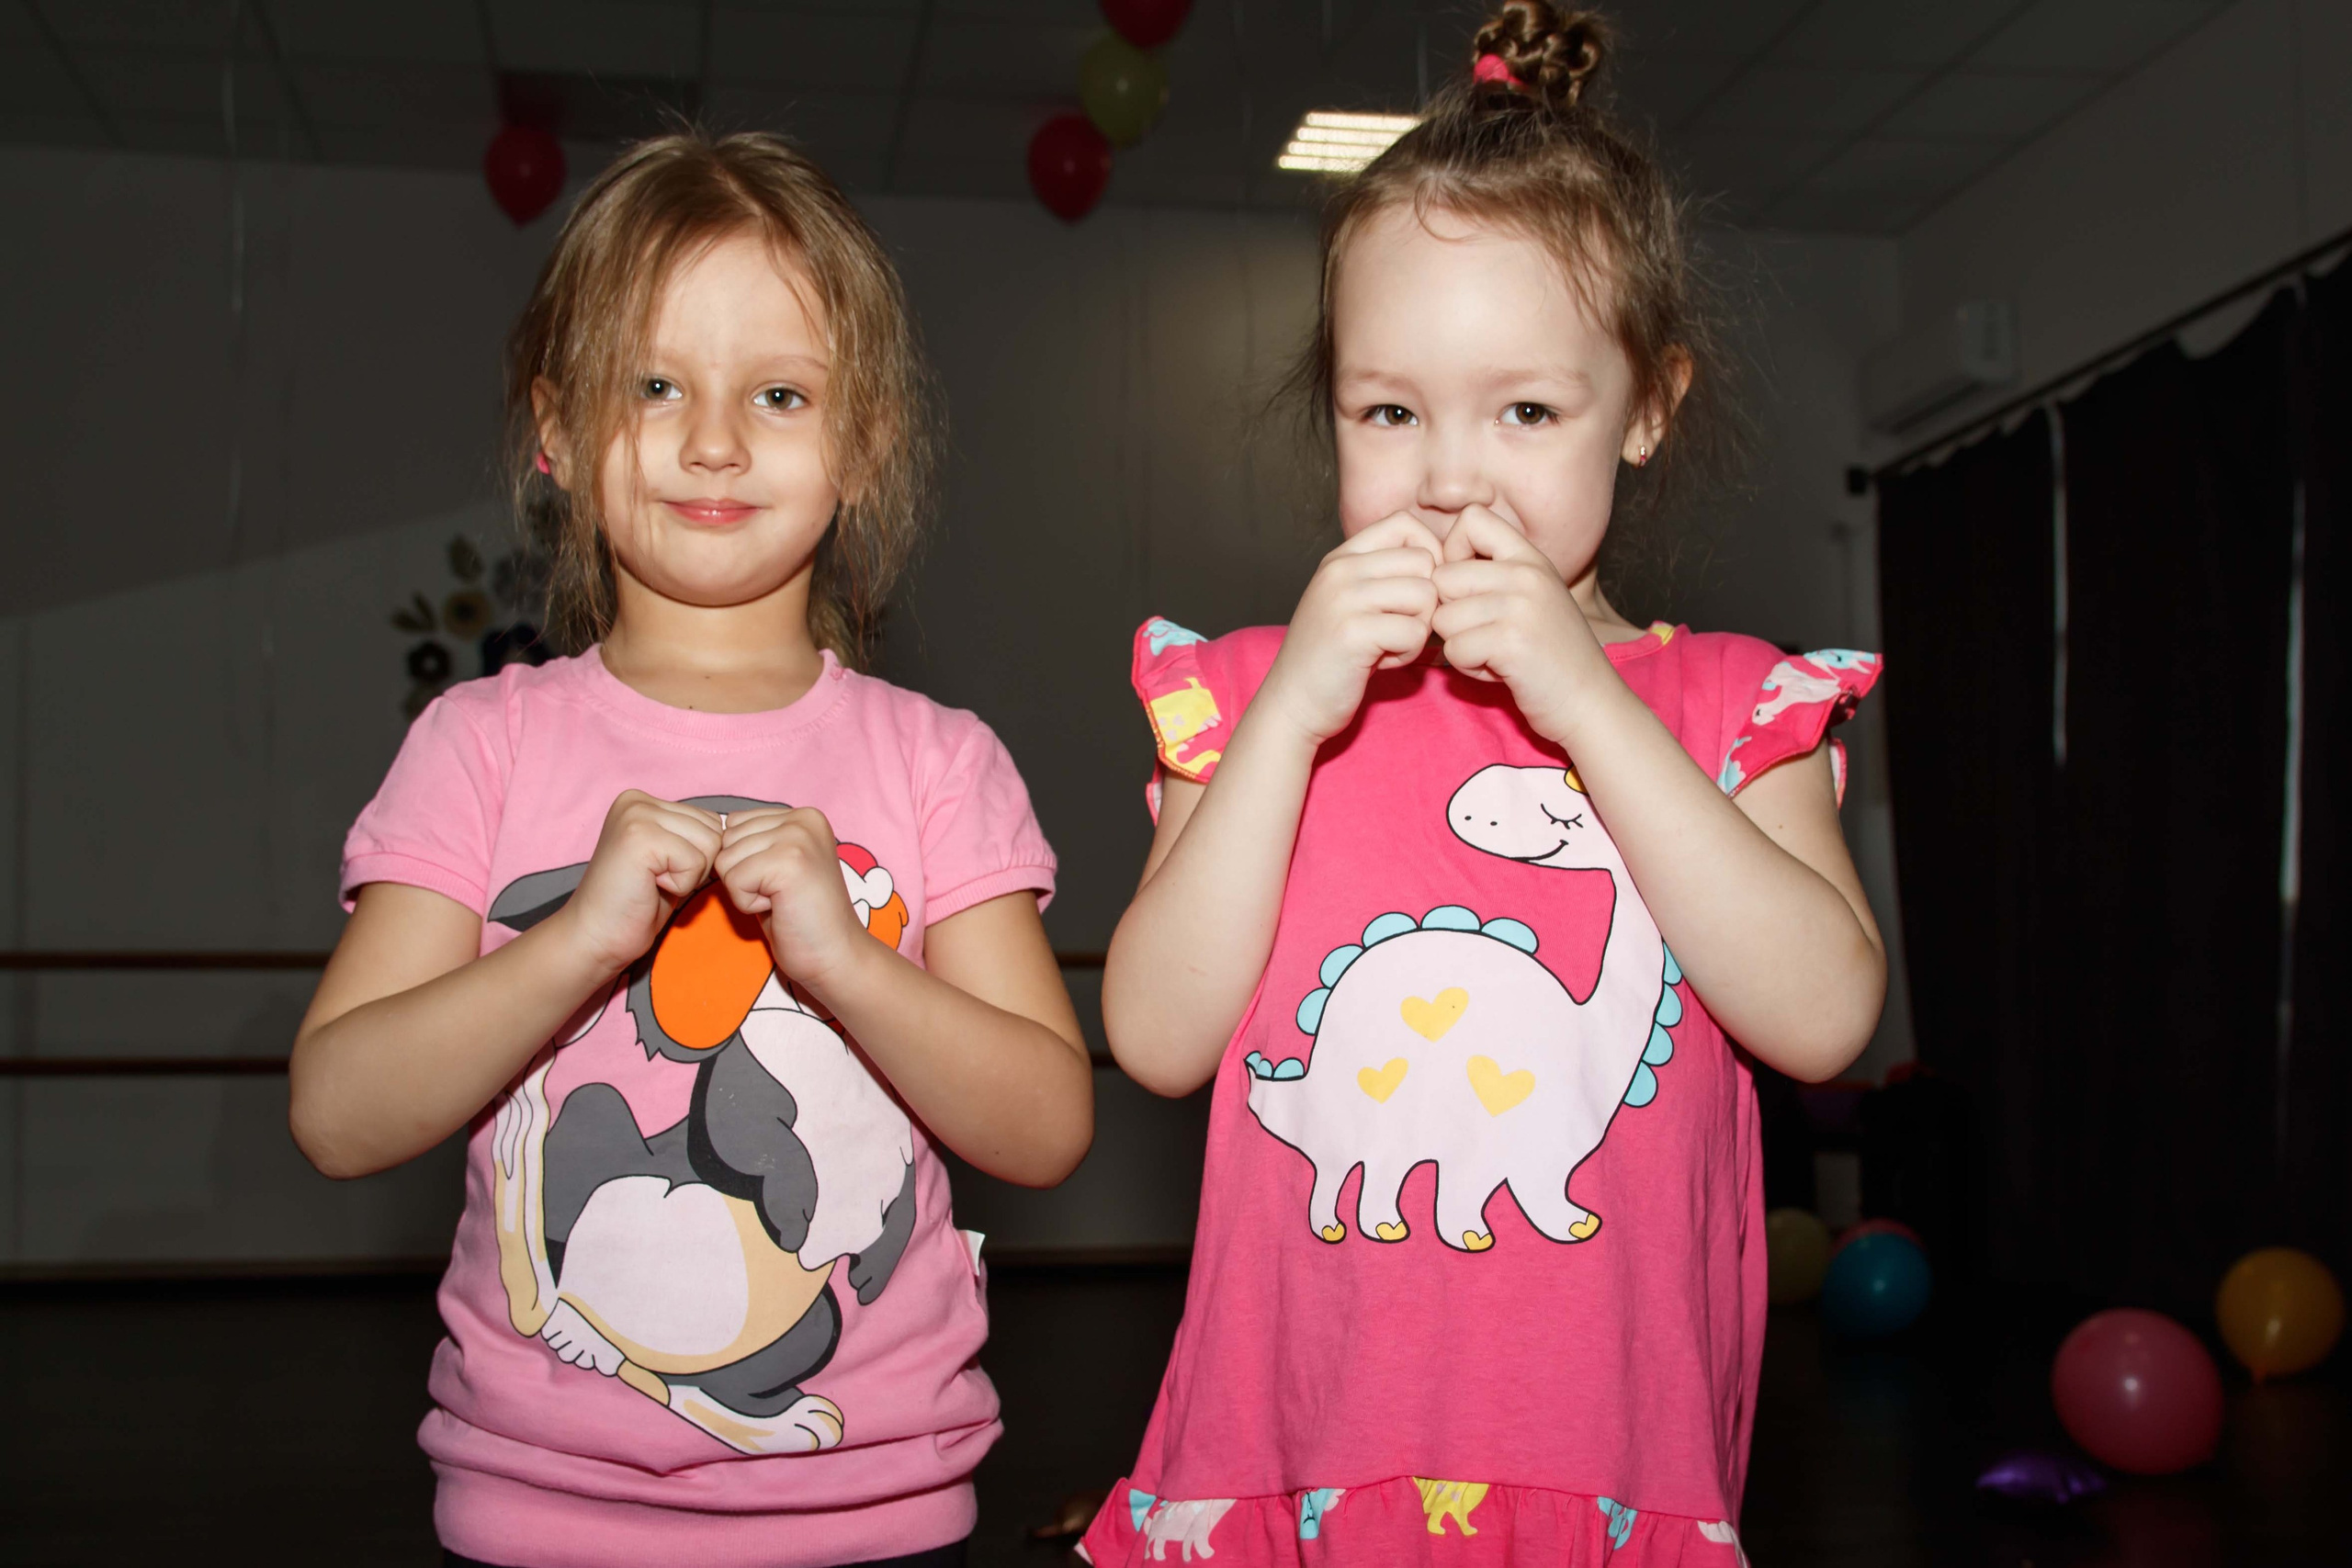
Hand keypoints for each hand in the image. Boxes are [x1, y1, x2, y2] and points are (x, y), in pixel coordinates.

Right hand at [554, 790, 722, 974]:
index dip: (698, 856)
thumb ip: (693, 836)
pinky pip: (696, 862)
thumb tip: (733, 826)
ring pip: (709, 844)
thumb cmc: (636, 903)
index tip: (661, 871)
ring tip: (653, 882)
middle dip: (696, 864)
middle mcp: (637, 800)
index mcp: (643, 800)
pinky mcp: (640, 837)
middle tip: (656, 880)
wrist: (596, 937)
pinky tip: (650, 887)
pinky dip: (681, 885)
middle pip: (714, 829)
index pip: (711, 820)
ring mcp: (636, 815)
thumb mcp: (671, 858)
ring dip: (689, 875)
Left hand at [715, 805, 868, 988]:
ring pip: (726, 859)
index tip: (780, 881)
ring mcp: (798, 837)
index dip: (745, 861)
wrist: (835, 955)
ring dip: (745, 890)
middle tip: (780, 894)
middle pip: (727, 840)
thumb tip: (712, 835)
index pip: (734, 824)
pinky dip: (748, 903)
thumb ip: (753, 843)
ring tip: (780, 900)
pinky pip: (734, 880)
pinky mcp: (788, 862)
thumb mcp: (776, 865)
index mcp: (802, 815)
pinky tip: (779, 907)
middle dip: (742, 874)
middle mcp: (802, 818)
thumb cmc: (801, 917)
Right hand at [1258, 512, 1443, 744]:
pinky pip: (1415, 632)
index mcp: (1341, 557)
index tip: (1416, 591)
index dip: (1428, 554)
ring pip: (1426, 595)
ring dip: (1419, 629)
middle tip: (1398, 628)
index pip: (1405, 523)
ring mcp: (1344, 598)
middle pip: (1425, 562)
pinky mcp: (1353, 633)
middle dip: (1426, 601)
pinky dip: (1407, 653)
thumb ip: (1386, 576)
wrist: (1291, 703)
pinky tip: (1380, 662)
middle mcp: (1341, 569)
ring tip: (1388, 645)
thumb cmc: (1333, 657)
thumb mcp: (1352, 601)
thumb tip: (1447, 560)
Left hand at [1431, 504, 1607, 741]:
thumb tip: (1430, 569)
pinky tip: (1499, 671)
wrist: (1590, 702)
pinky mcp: (1512, 642)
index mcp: (1530, 558)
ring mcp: (1521, 606)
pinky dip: (1468, 667)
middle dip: (1450, 613)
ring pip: (1443, 618)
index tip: (1465, 586)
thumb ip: (1491, 576)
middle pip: (1443, 577)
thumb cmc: (1549, 655)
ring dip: (1459, 645)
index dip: (1452, 551)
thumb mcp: (1530, 599)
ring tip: (1494, 653)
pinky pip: (1454, 650)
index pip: (1472, 518)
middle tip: (1482, 634)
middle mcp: (1527, 574)